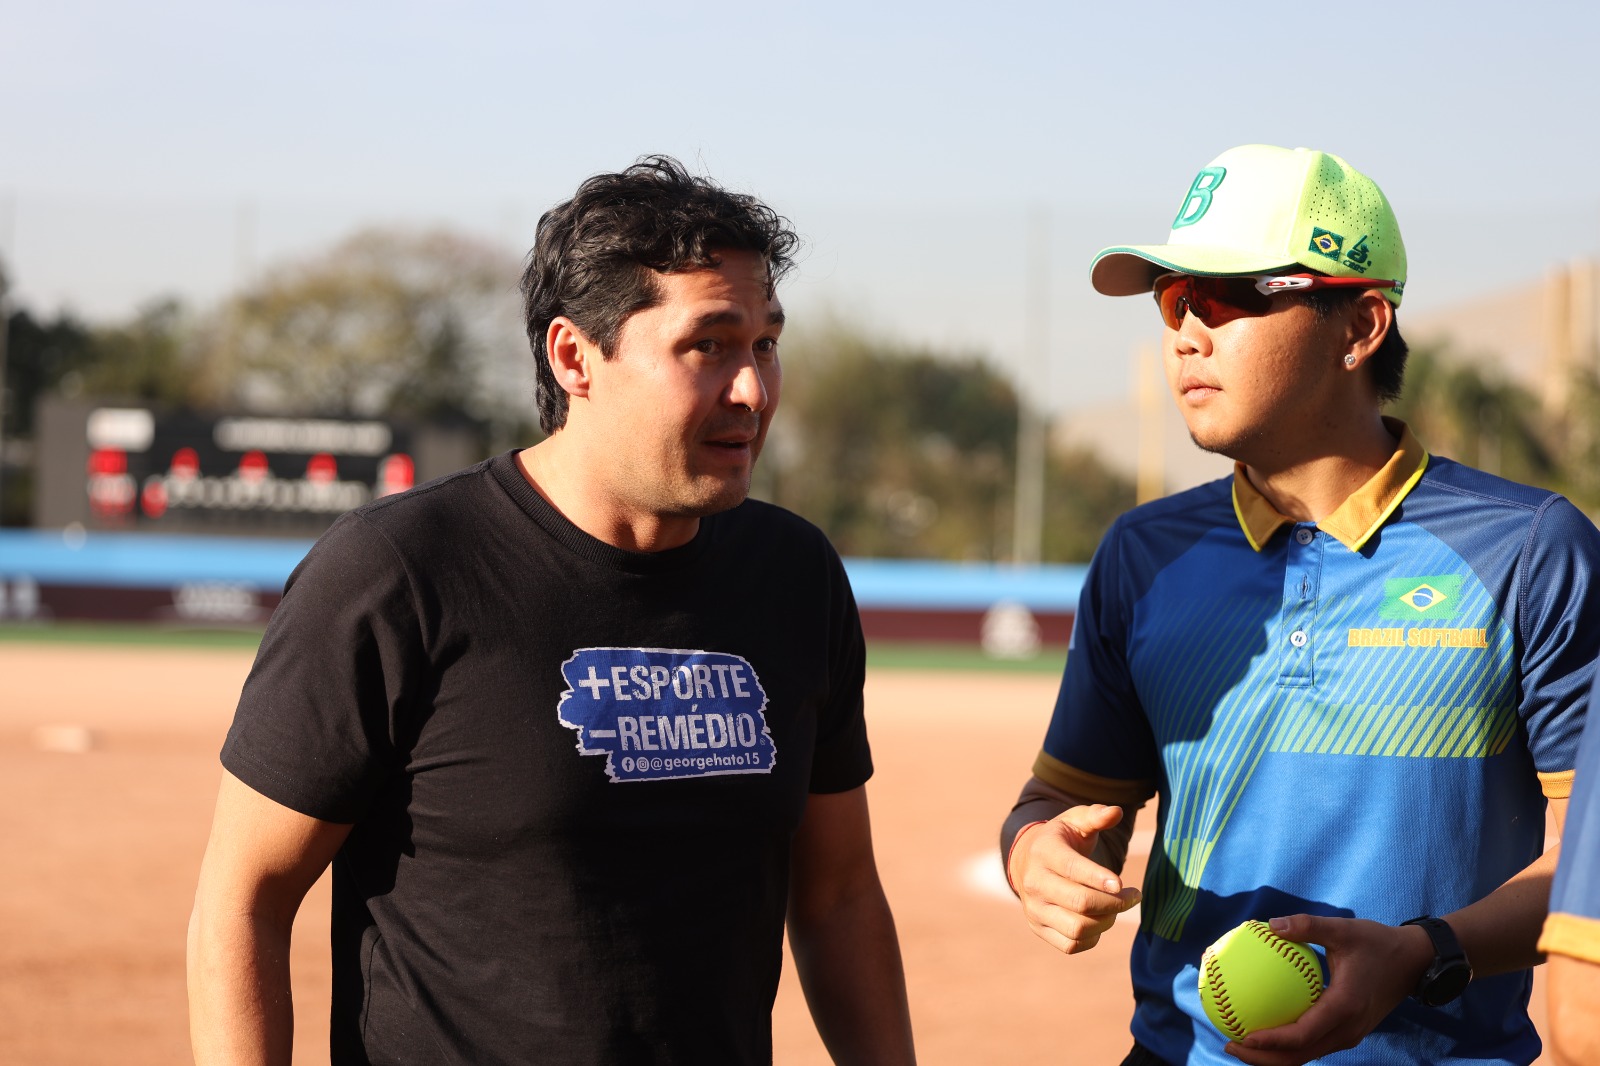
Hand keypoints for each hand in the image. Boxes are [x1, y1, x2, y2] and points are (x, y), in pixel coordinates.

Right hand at [1009, 804, 1140, 954]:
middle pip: (1080, 903)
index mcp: (1044, 851)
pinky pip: (1070, 945)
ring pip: (1077, 928)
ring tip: (1116, 907)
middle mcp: (1034, 882)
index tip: (1122, 884)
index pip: (1073, 869)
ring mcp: (1034, 908)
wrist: (1028, 860)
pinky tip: (1100, 920)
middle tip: (1133, 895)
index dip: (1101, 879)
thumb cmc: (1061, 839)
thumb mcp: (1076, 821)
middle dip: (1115, 903)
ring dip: (1106, 921)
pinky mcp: (1038, 927)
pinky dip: (1092, 938)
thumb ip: (1097, 815)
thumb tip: (1117, 812)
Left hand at [1222, 914, 1432, 1065]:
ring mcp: (1349, 1034)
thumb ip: (1307, 926)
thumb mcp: (1343, 929)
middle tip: (1229, 1045)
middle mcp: (1348, 1029)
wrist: (1414, 962)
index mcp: (1345, 1007)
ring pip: (1306, 1055)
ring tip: (1240, 1042)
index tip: (1242, 1037)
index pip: (1303, 1035)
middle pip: (1300, 1056)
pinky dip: (1288, 1043)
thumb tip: (1269, 924)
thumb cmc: (1377, 943)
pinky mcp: (1348, 1031)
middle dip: (1263, 1058)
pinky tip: (1264, 1026)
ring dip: (1274, 1055)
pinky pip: (1313, 1043)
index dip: (1272, 1041)